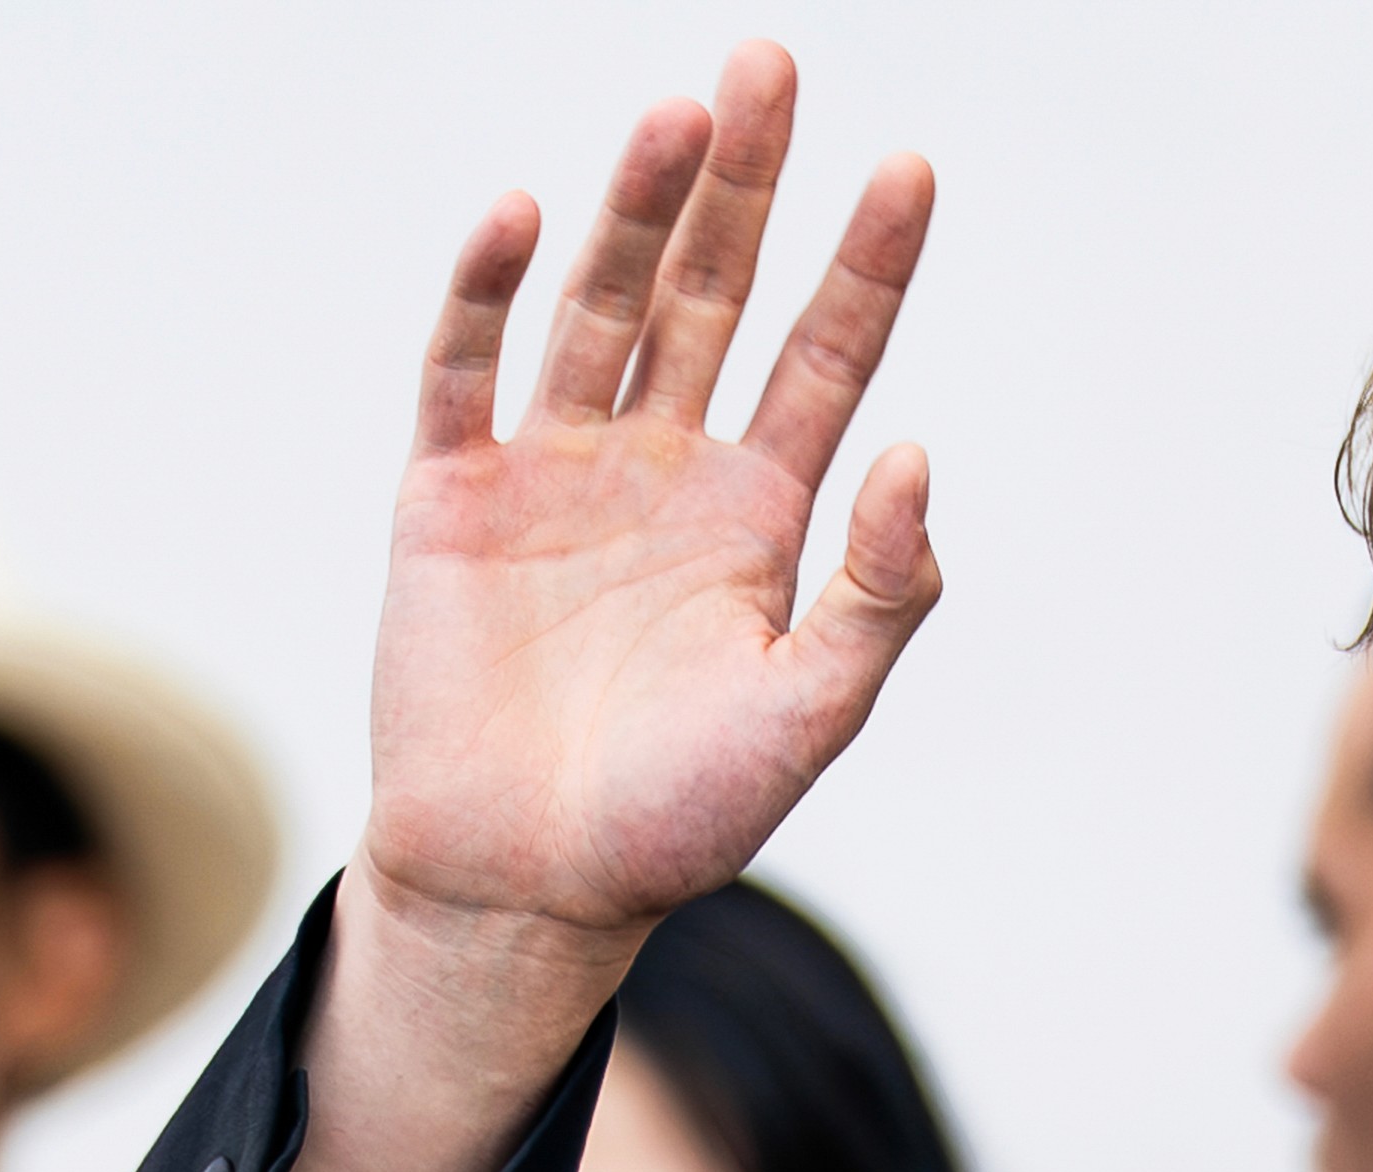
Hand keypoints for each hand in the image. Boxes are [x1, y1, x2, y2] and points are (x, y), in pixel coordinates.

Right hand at [298, 42, 938, 1171]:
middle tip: (775, 63)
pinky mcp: (453, 493)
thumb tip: (918, 464)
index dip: (865, 267)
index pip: (826, 360)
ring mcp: (555, 470)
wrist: (532, 888)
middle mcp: (662, 468)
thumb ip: (876, 598)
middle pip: (714, 295)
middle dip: (747, 185)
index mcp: (756, 515)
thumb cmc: (678, 819)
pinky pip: (469, 369)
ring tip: (685, 114)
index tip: (911, 169)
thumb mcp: (808, 716)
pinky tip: (520, 211)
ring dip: (638, 210)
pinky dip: (487, 290)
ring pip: (602, 305)